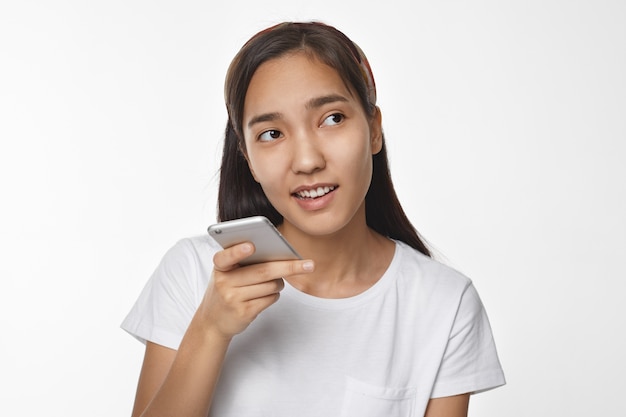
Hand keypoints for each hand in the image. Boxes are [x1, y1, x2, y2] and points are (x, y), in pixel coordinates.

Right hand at [199, 242, 313, 338]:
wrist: (213, 320)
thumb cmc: (227, 289)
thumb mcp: (227, 273)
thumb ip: (245, 262)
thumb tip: (280, 255)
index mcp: (220, 267)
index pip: (225, 257)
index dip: (238, 251)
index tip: (251, 246)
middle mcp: (224, 282)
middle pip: (263, 271)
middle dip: (289, 266)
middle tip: (309, 265)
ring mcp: (233, 299)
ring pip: (271, 285)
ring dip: (279, 283)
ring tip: (269, 283)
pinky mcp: (243, 312)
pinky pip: (270, 298)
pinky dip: (274, 295)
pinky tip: (264, 295)